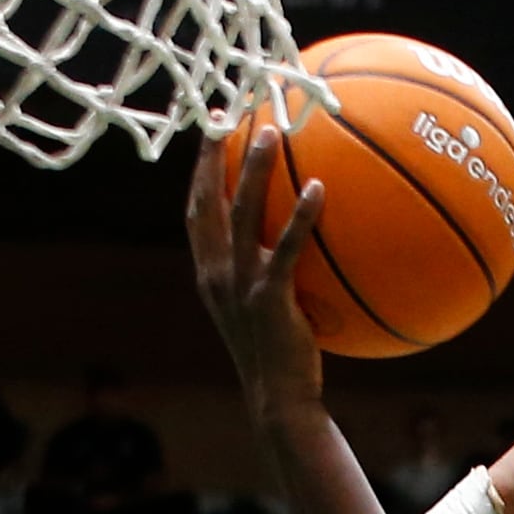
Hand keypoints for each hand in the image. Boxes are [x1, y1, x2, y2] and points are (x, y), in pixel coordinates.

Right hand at [188, 118, 327, 416]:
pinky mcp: (269, 298)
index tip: (209, 130)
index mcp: (209, 273)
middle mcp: (216, 274)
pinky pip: (285, 249)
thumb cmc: (279, 355)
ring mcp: (239, 285)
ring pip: (241, 215)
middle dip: (214, 155)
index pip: (196, 210)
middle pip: (207, 201)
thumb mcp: (263, 308)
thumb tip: (297, 237)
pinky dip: (299, 217)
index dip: (198, 169)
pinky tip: (318, 188)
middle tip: (228, 113)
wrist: (279, 400)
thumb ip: (268, 270)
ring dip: (253, 170)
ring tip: (270, 131)